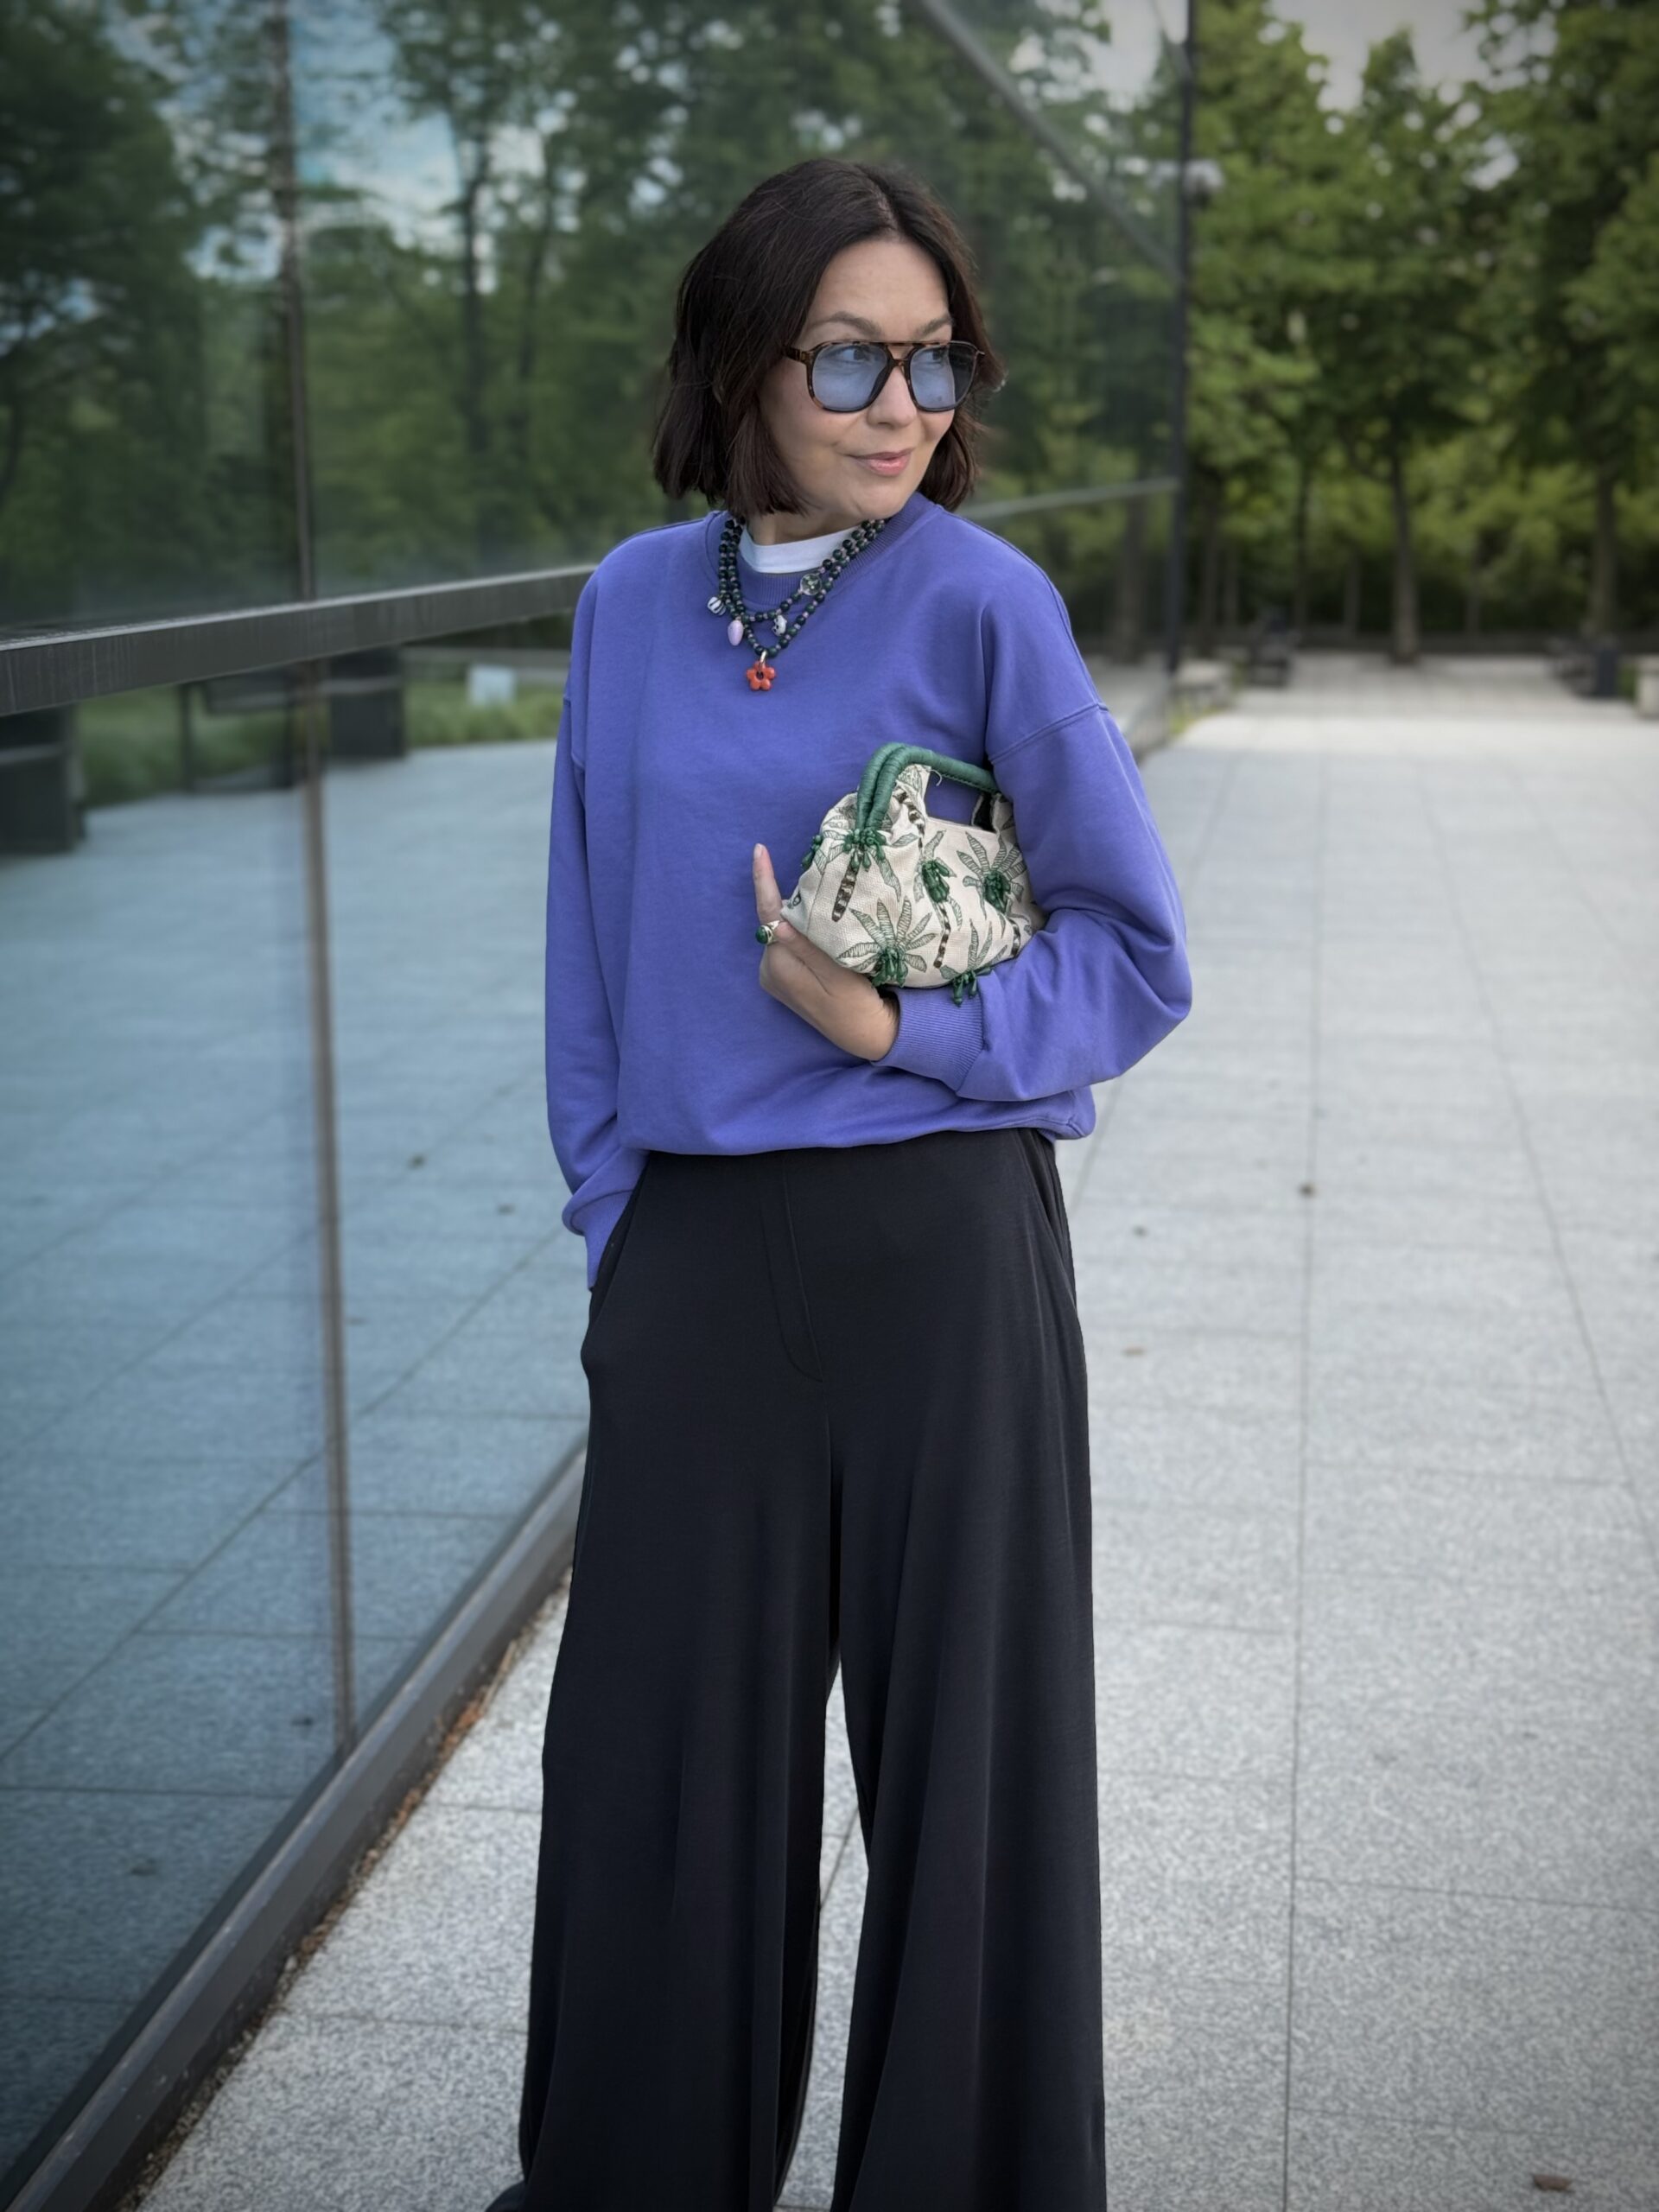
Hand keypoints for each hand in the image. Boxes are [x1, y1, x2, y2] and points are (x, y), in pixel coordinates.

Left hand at [752, 842, 900, 1061]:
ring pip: (783, 932)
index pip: (769, 914)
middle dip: (787, 896)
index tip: (759, 851)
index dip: (763, 881)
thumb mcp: (835, 973)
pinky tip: (816, 925)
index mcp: (779, 966)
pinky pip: (788, 944)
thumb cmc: (855, 1004)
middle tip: (812, 872)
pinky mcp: (785, 979)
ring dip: (797, 915)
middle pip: (776, 921)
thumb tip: (778, 922)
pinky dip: (800, 931)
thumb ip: (806, 947)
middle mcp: (770, 970)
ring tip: (820, 897)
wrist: (864, 1034)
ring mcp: (775, 976)